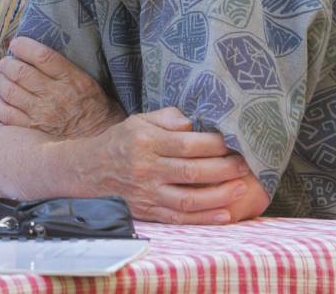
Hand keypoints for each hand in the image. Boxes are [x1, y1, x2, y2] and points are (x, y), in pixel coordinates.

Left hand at [0, 37, 124, 137]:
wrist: (102, 148)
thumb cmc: (98, 114)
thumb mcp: (91, 85)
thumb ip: (68, 70)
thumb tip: (41, 56)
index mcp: (72, 80)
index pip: (42, 56)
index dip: (24, 46)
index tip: (16, 43)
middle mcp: (55, 95)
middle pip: (20, 72)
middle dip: (8, 63)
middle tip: (6, 62)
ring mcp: (41, 114)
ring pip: (9, 90)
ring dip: (0, 80)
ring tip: (1, 77)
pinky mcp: (32, 130)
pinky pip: (5, 112)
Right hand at [84, 107, 255, 223]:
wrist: (89, 170)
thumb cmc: (121, 142)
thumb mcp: (138, 120)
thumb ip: (166, 117)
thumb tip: (193, 122)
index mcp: (144, 142)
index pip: (186, 144)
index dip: (214, 144)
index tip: (232, 141)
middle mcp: (145, 168)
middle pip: (192, 172)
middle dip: (224, 169)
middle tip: (245, 165)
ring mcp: (146, 193)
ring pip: (189, 199)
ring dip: (219, 195)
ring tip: (241, 188)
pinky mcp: (148, 211)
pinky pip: (179, 217)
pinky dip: (204, 218)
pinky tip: (225, 213)